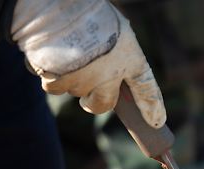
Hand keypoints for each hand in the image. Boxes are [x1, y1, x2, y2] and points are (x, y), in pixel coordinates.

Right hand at [12, 0, 165, 127]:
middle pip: (103, 105)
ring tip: (65, 53)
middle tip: (87, 95)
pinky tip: (48, 55)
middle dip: (94, 103)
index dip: (153, 108)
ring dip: (69, 78)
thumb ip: (116, 51)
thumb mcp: (115, 27)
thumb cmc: (87, 10)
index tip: (156, 122)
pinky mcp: (57, 82)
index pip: (147, 90)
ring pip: (75, 91)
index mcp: (130, 58)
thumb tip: (111, 73)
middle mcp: (110, 76)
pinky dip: (48, 74)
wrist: (55, 5)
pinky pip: (52, 86)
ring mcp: (84, 81)